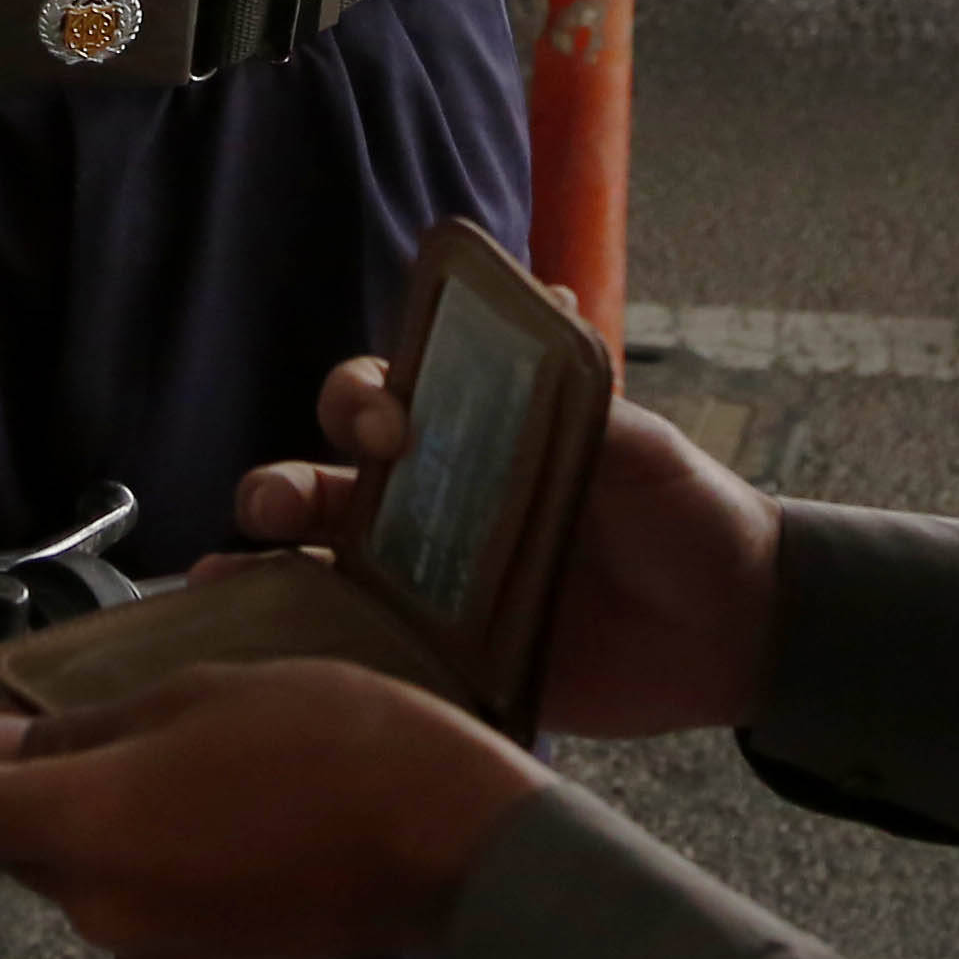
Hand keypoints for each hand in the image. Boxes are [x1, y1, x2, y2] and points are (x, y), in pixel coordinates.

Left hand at [0, 659, 547, 958]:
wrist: (452, 844)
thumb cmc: (328, 740)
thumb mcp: (196, 695)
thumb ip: (79, 726)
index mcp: (83, 831)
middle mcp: (99, 909)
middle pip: (12, 845)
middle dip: (18, 777)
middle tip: (64, 705)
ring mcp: (155, 951)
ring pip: (78, 873)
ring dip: (89, 814)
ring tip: (159, 746)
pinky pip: (138, 904)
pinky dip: (144, 853)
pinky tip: (209, 805)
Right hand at [240, 343, 780, 739]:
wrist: (732, 629)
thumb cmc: (686, 510)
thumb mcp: (644, 442)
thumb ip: (587, 391)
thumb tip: (551, 300)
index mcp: (470, 432)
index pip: (384, 395)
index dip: (365, 396)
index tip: (389, 420)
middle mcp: (430, 500)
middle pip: (322, 478)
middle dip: (282, 481)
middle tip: (285, 500)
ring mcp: (425, 582)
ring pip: (314, 564)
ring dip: (258, 561)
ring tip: (226, 575)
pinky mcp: (437, 657)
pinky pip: (355, 648)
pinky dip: (293, 643)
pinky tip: (249, 646)